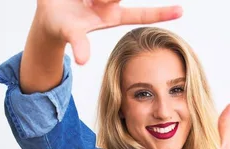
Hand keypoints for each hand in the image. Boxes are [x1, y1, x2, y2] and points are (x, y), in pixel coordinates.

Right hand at [36, 0, 182, 63]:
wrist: (48, 14)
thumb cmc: (63, 26)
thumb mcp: (72, 35)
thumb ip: (79, 44)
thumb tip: (83, 61)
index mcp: (112, 14)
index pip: (140, 15)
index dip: (161, 13)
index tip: (182, 11)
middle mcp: (111, 1)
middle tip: (93, 2)